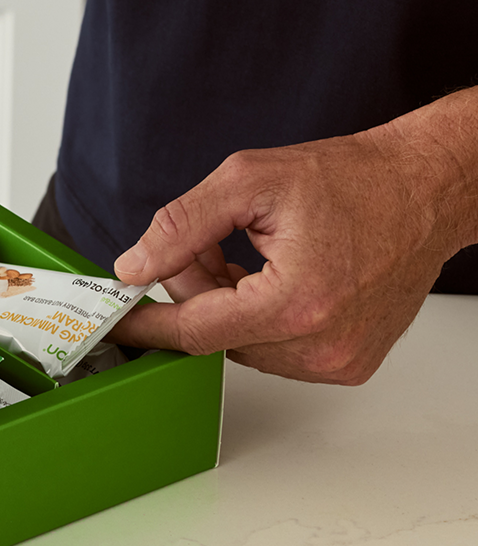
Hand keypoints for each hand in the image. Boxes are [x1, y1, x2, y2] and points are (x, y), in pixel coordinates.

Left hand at [112, 90, 477, 383]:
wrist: (427, 190)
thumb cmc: (355, 179)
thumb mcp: (251, 181)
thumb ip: (182, 226)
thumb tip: (135, 266)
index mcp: (294, 302)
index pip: (194, 331)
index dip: (150, 324)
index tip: (119, 325)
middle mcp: (319, 343)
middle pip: (216, 338)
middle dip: (198, 294)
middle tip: (208, 247)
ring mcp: (337, 361)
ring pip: (244, 347)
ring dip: (231, 308)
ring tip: (252, 256)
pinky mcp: (348, 365)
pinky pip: (278, 353)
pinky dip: (264, 321)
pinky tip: (281, 280)